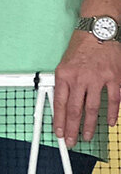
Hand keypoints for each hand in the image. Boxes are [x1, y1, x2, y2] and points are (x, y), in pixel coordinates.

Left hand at [53, 31, 120, 146]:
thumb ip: (64, 84)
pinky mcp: (114, 77)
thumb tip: (61, 105)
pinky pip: (113, 100)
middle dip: (72, 129)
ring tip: (87, 136)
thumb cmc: (81, 47)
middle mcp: (79, 78)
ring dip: (90, 125)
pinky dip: (112, 113)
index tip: (59, 133)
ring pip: (92, 108)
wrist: (98, 31)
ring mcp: (97, 78)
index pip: (59, 104)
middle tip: (71, 141)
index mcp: (64, 75)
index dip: (59, 121)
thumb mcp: (64, 64)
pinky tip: (110, 122)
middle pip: (74, 110)